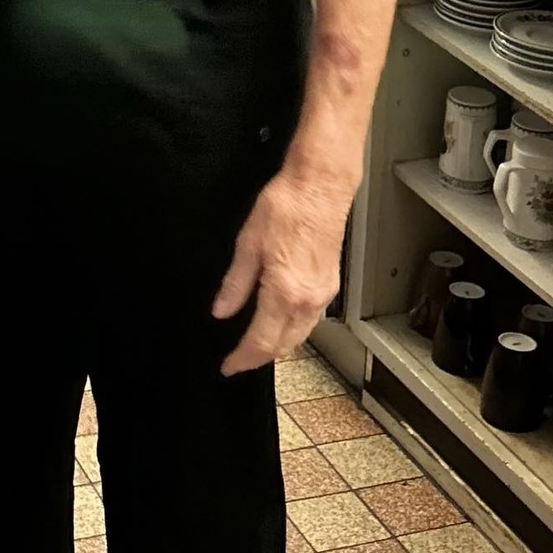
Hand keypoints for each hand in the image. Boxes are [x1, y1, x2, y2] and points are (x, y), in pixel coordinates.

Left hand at [212, 154, 354, 376]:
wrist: (320, 186)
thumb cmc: (287, 205)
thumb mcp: (248, 243)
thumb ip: (235, 283)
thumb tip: (222, 310)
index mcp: (284, 292)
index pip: (261, 341)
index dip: (242, 359)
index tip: (228, 366)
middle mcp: (308, 299)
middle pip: (284, 346)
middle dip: (260, 358)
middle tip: (239, 360)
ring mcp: (322, 293)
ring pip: (300, 336)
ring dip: (278, 347)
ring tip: (256, 347)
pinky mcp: (330, 284)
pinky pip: (311, 321)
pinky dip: (294, 331)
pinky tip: (281, 324)